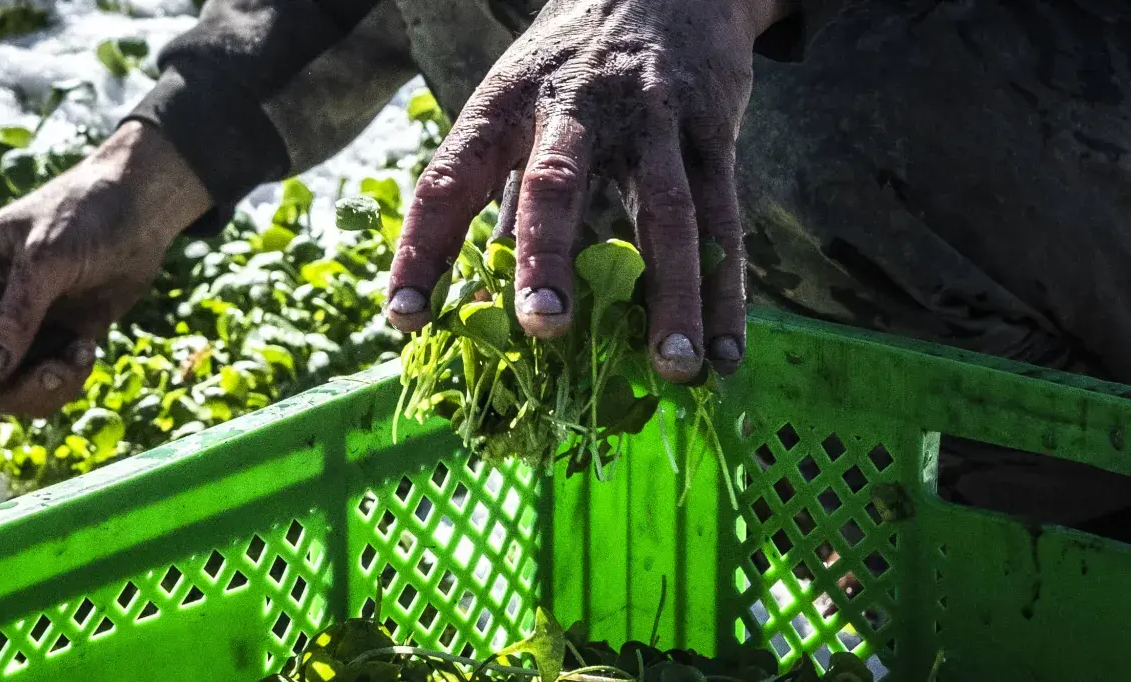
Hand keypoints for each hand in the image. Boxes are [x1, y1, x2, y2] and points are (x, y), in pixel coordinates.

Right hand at [0, 121, 211, 433]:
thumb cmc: (84, 212)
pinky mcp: (55, 344)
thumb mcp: (45, 258)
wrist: (143, 207)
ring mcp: (17, 331)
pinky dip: (65, 381)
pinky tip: (88, 350)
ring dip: (33, 391)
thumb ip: (14, 316)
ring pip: (1, 391)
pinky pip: (44, 386)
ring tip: (73, 358)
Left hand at [385, 0, 789, 381]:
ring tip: (673, 367)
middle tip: (543, 329)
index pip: (449, 177)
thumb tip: (468, 293)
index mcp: (505, 104)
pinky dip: (727, 288)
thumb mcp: (518, 102)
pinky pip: (724, 215)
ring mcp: (651, 115)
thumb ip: (498, 190)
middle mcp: (575, 106)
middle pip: (557, 184)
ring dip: (671, 295)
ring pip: (665, 210)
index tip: (403, 318)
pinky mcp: (713, 127)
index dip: (422, 248)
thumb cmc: (573, 65)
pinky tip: (726, 351)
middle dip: (546, 258)